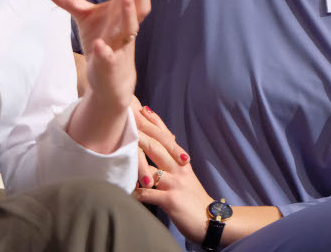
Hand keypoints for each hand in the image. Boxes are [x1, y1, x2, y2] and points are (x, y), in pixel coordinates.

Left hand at [45, 0, 152, 109]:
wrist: (110, 80)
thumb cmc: (104, 42)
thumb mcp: (86, 18)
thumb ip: (70, 0)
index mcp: (124, 12)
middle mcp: (127, 27)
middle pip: (140, 7)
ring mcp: (121, 47)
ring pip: (130, 30)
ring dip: (129, 14)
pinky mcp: (110, 66)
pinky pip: (110, 59)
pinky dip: (106, 52)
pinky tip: (99, 45)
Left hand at [133, 105, 212, 243]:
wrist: (211, 221)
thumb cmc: (193, 199)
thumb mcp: (186, 176)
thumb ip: (174, 161)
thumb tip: (164, 144)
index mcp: (181, 162)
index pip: (167, 138)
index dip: (155, 123)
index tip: (143, 108)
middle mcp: (179, 169)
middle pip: (157, 147)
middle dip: (141, 133)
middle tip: (128, 120)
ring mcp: (175, 183)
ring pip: (152, 168)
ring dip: (135, 163)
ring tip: (119, 154)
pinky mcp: (171, 200)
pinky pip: (149, 194)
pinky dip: (136, 193)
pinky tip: (125, 191)